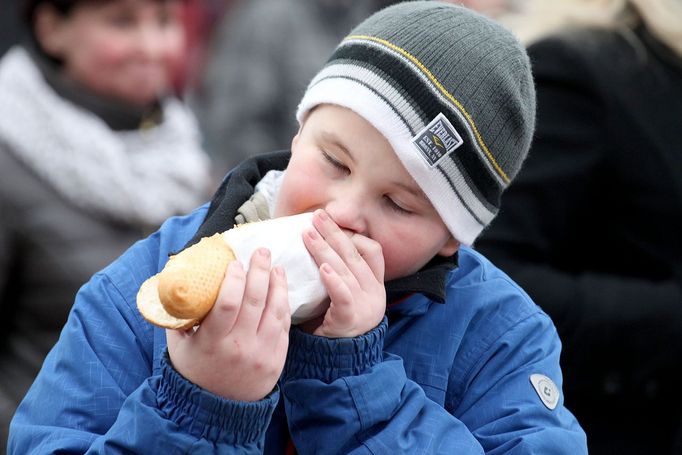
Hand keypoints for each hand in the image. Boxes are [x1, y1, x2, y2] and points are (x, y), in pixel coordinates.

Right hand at [167, 248, 290, 400]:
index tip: (235, 262)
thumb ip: (178, 316)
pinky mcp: (277, 359)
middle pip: (254, 301)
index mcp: (212, 342)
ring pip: (275, 310)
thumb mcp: (178, 345)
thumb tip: (176, 282)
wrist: (217, 410)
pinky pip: (283, 326)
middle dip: (259, 271)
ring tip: (275, 267)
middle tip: (262, 252)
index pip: (227, 303)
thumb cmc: (194, 370)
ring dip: (277, 284)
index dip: (234, 279)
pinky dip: (284, 304)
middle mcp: (239, 347)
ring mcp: (261, 354)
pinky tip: (281, 289)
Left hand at [300, 209, 385, 337]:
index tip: (334, 224)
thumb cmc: (335, 323)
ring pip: (346, 270)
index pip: (373, 252)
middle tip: (316, 217)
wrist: (340, 360)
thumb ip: (338, 274)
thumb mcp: (343, 295)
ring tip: (308, 235)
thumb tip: (318, 243)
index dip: (354, 235)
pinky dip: (333, 280)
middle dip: (334, 233)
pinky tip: (322, 268)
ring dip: (324, 249)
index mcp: (374, 285)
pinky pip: (344, 295)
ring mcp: (366, 306)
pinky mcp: (351, 319)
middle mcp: (374, 293)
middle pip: (355, 255)